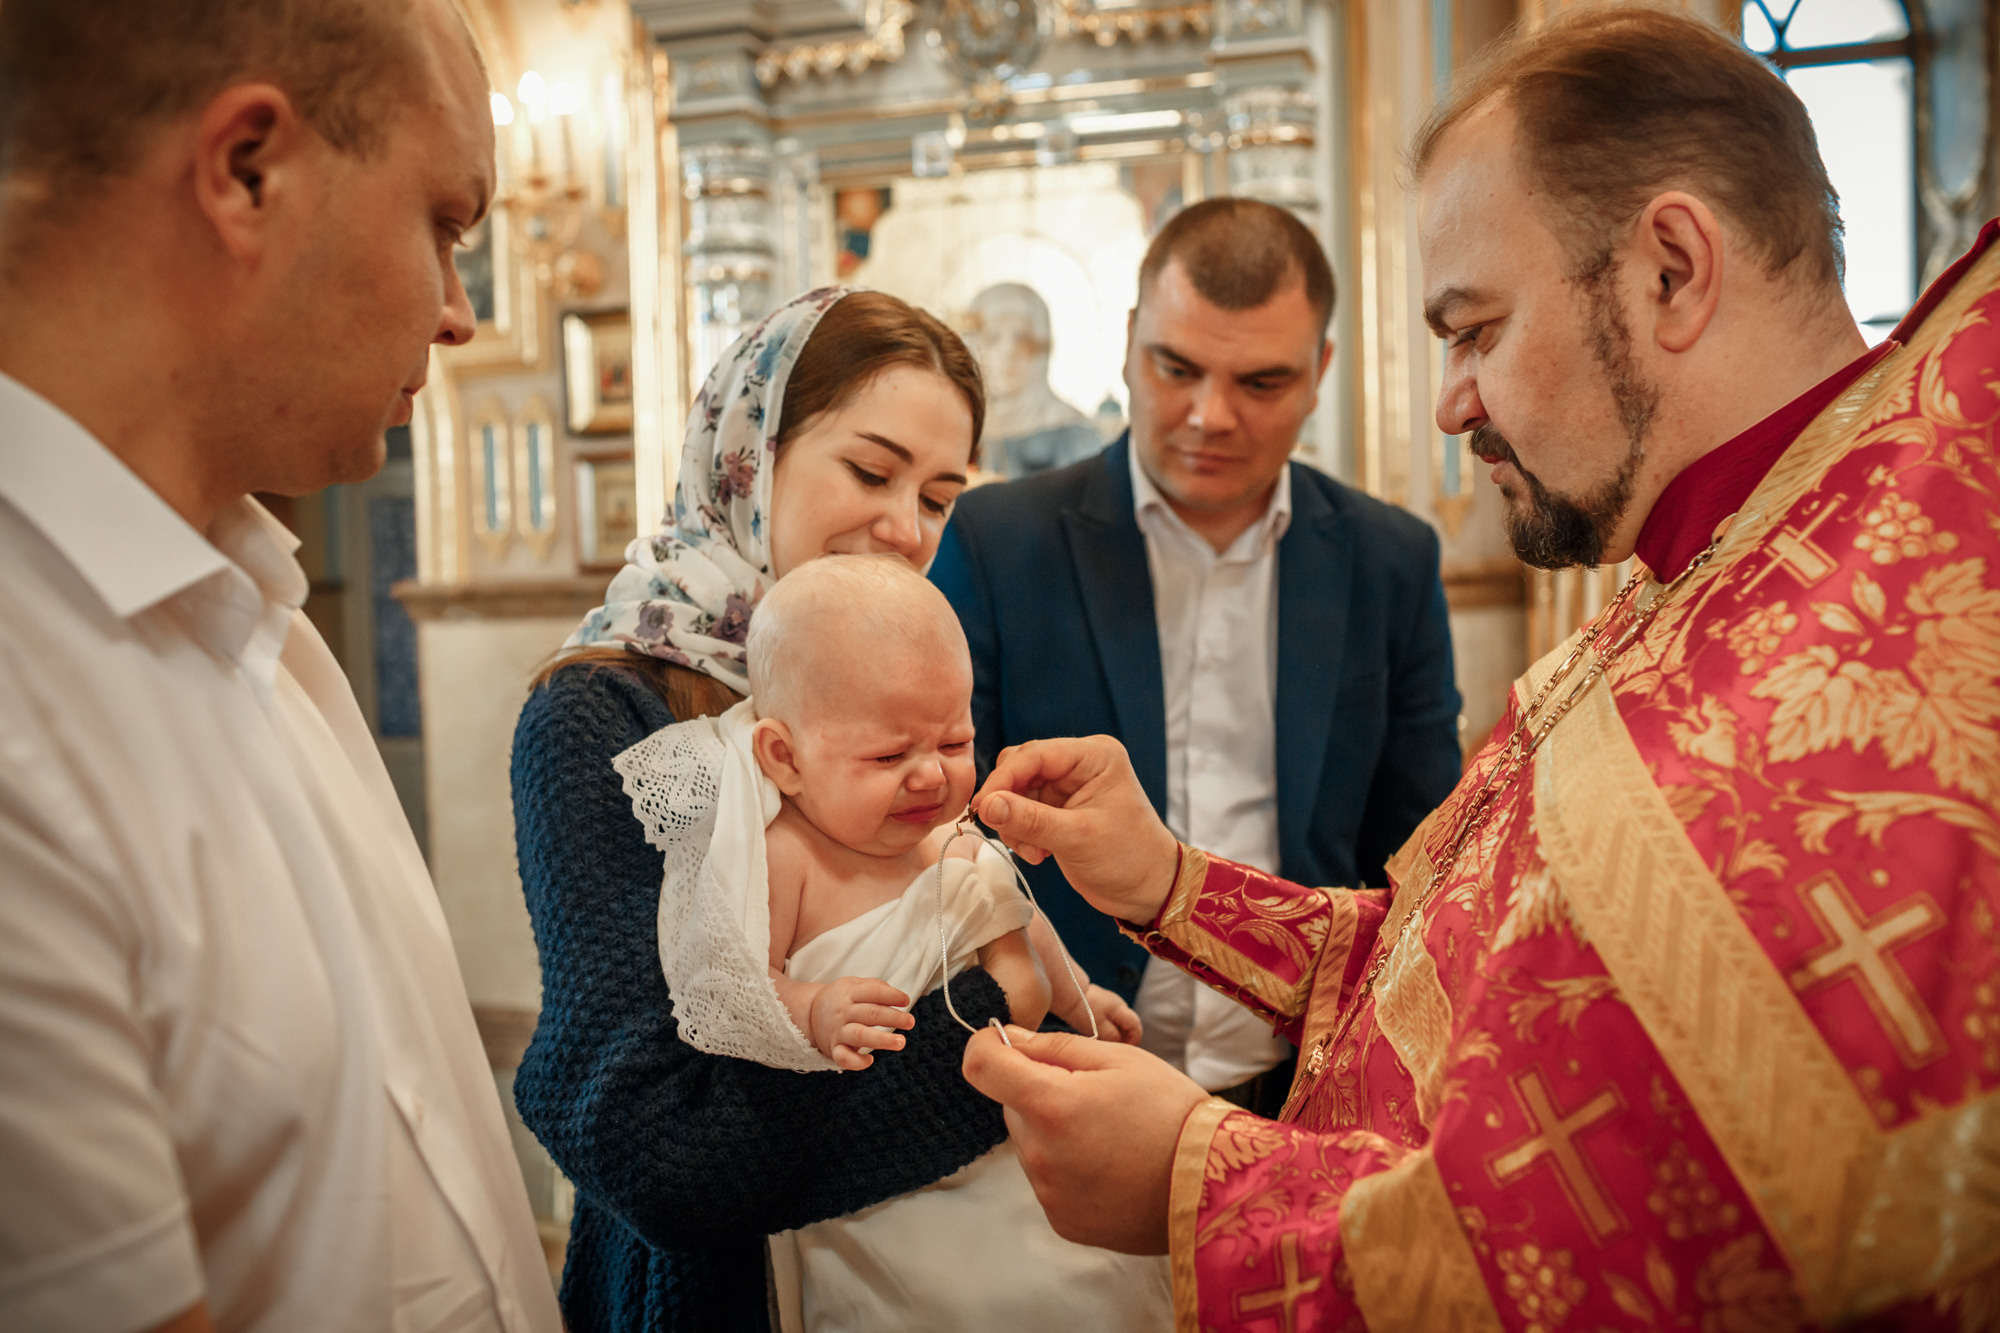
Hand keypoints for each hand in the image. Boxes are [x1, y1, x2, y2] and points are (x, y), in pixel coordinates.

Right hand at [808, 976, 913, 1070]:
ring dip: (881, 1040)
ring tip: (901, 1042)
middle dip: (893, 1018)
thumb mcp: (852, 985)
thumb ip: (873, 986)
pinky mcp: (834, 1049)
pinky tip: (870, 1060)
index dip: (891, 995)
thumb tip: (895, 993)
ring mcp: (838, 1031)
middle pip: (871, 1013)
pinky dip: (856, 1061)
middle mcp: (844, 1012)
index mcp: (850, 993)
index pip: (873, 991)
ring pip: (860, 1035)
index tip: (905, 1000)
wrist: (809, 1014)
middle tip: (910, 1022)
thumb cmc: (840, 999)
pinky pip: (844, 1057)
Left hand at [962, 1025, 1206, 1252]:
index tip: (1005, 1044)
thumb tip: (1009, 1039)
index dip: (987, 1047)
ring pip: (1030, 1145)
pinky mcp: (1062, 1221)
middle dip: (1039, 1093)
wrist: (1212, 1186)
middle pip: (1012, 1107)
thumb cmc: (1171, 1113)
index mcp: (1051, 1106)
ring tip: (1109, 1134)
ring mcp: (1048, 1194)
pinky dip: (1067, 1168)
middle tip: (1092, 1095)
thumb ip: (1055, 1046)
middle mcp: (1040, 1155)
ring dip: (1053, 1132)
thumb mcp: (1120, 1060)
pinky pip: (1048, 1181)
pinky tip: (1109, 1165)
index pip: (980, 1067)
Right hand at [972, 736, 1179, 925]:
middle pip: (1021, 767)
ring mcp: (1068, 785)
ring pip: (1017, 790)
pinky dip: (1022, 832)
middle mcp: (1080, 764)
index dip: (1004, 779)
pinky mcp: (1059, 807)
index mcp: (1094, 756)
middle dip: (1008, 801)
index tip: (982, 807)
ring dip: (1014, 822)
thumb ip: (1029, 820)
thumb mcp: (1077, 838)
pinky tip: (1039, 853)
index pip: (1034, 754)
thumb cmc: (1129, 859)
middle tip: (1006, 832)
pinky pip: (1023, 810)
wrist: (1148, 890)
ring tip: (1033, 851)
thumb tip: (987, 806)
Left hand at [1081, 984, 1142, 1043]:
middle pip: (1128, 1022)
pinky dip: (1106, 1025)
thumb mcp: (1100, 1028)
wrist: (1066, 992)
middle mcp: (1117, 1003)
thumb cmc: (1083, 1010)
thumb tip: (1121, 1043)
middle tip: (1114, 1046)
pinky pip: (1108, 1015)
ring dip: (1115, 1031)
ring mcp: (1108, 1000)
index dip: (1134, 1039)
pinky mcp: (1098, 1000)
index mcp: (1121, 1009)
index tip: (1126, 1048)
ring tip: (1103, 1040)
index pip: (1136, 1025)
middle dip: (1125, 1036)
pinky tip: (1095, 1030)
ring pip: (1118, 1019)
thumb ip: (1113, 1037)